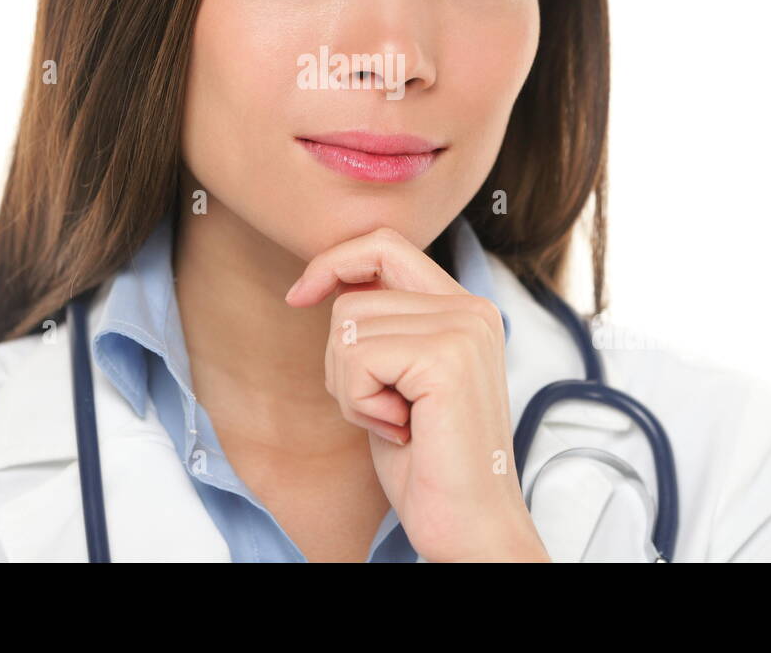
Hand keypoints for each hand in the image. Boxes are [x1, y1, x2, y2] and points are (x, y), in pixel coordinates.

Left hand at [285, 225, 550, 562]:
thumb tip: (332, 282)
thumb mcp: (398, 377)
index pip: (385, 245)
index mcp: (464, 307)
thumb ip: (383, 325)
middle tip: (383, 407)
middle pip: (353, 297)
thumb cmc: (427, 460)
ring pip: (348, 326)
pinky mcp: (447, 357)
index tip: (299, 295)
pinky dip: (360, 402)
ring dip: (351, 387)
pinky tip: (400, 429)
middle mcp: (471, 307)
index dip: (334, 262)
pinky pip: (357, 357)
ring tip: (396, 421)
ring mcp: (463, 328)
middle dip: (342, 360)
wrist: (468, 524)